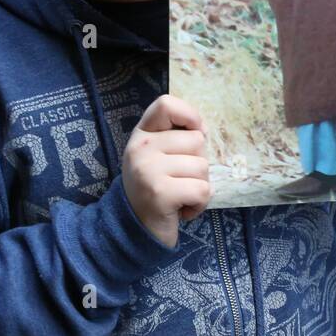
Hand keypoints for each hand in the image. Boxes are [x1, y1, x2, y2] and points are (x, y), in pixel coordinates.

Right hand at [122, 95, 212, 248]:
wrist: (132, 231)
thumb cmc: (153, 189)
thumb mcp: (156, 156)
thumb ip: (174, 137)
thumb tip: (203, 130)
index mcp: (141, 134)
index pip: (166, 104)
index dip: (190, 115)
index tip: (195, 134)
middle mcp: (141, 148)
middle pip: (197, 140)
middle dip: (198, 164)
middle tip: (179, 181)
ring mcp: (148, 170)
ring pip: (203, 167)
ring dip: (199, 187)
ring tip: (180, 196)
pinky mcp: (160, 193)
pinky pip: (202, 190)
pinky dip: (200, 204)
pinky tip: (183, 210)